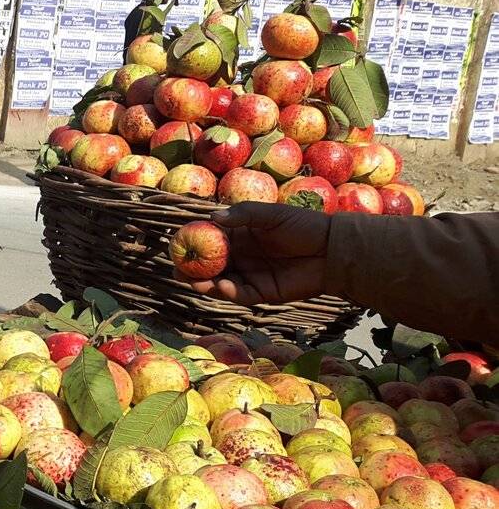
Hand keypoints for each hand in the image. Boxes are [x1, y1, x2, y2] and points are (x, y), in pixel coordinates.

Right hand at [174, 203, 331, 304]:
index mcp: (240, 234)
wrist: (333, 251)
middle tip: (176, 268)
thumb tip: (212, 218)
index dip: (192, 241)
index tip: (176, 243)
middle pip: (210, 263)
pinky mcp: (261, 292)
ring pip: (220, 281)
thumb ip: (243, 214)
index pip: (210, 238)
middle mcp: (241, 255)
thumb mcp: (271, 214)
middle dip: (191, 267)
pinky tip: (221, 286)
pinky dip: (227, 292)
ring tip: (191, 281)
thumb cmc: (303, 225)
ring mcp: (250, 274)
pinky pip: (239, 294)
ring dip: (204, 283)